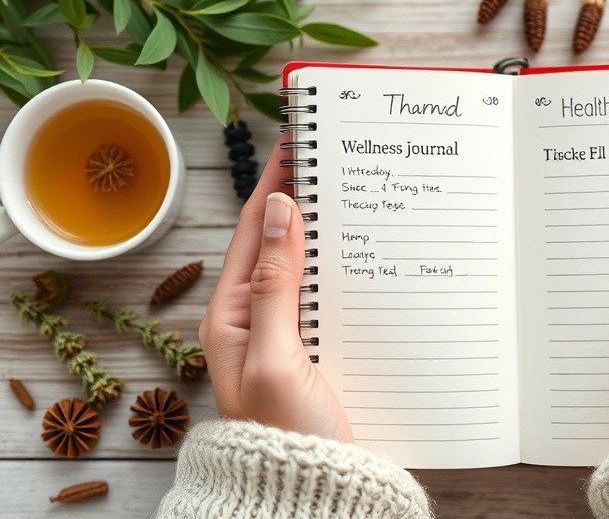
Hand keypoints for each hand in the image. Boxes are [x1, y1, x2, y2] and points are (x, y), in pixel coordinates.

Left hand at [199, 133, 352, 442]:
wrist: (309, 489)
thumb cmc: (285, 433)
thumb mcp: (277, 355)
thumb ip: (274, 284)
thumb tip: (278, 210)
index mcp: (230, 316)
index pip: (251, 231)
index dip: (271, 183)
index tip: (293, 142)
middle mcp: (253, 320)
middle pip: (275, 242)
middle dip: (297, 197)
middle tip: (327, 156)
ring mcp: (283, 334)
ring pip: (300, 265)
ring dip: (320, 229)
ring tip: (345, 191)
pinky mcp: (312, 348)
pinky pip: (320, 293)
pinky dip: (337, 265)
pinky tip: (359, 251)